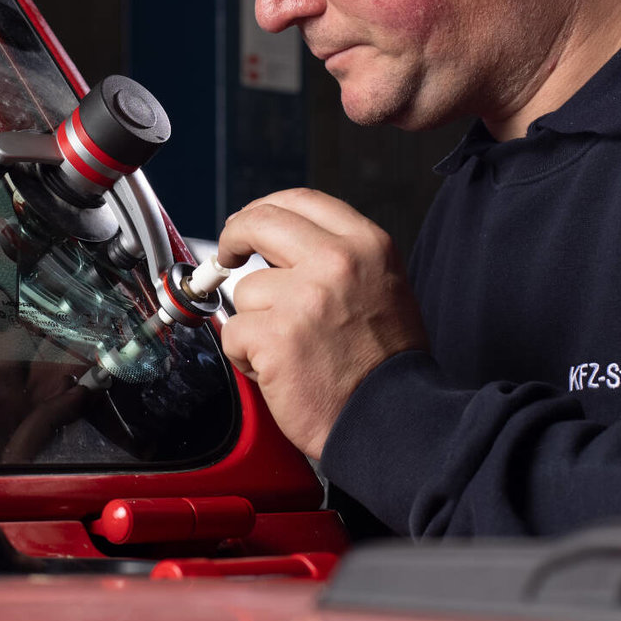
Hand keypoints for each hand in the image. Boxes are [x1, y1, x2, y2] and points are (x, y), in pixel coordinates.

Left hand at [217, 188, 427, 459]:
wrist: (393, 419)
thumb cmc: (386, 363)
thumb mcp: (382, 284)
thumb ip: (337, 256)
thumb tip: (277, 243)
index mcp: (367, 245)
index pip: (300, 201)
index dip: (265, 210)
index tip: (250, 228)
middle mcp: (336, 262)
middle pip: (260, 223)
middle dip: (233, 238)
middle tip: (227, 256)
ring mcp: (304, 298)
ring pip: (245, 291)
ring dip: (255, 322)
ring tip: (291, 349)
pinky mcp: (276, 336)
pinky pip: (235, 333)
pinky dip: (247, 357)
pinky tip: (280, 371)